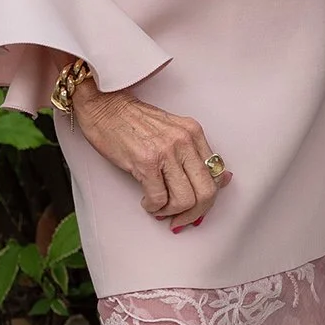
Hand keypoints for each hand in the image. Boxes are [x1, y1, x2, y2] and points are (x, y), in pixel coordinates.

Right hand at [66, 81, 229, 230]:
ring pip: (185, 200)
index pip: (217, 174)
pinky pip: (159, 199)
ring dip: (171, 212)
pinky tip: (146, 201)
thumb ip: (192, 153)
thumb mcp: (172, 132)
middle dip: (194, 213)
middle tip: (179, 219)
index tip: (196, 207)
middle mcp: (186, 140)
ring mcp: (167, 151)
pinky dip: (153, 208)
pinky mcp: (146, 162)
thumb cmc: (134, 122)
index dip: (209, 198)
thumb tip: (220, 180)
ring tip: (159, 207)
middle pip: (206, 192)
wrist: (105, 106)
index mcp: (194, 132)